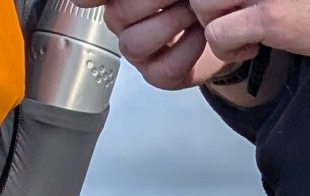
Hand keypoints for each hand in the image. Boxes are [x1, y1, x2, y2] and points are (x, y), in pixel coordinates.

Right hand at [73, 0, 232, 89]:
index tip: (87, 1)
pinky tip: (200, 34)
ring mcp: (138, 51)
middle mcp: (121, 21)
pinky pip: (164, 68)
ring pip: (134, 43)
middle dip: (157, 0)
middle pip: (119, 14)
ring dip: (170, 23)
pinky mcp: (158, 75)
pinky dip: (188, 49)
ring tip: (193, 11)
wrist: (225, 22)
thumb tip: (83, 1)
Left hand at [187, 0, 309, 63]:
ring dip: (217, 26)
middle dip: (213, 8)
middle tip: (240, 21)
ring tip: (247, 35)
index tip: (239, 6)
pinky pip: (218, 35)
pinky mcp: (270, 16)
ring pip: (203, 5)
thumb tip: (233, 2)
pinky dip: (227, 49)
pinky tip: (253, 49)